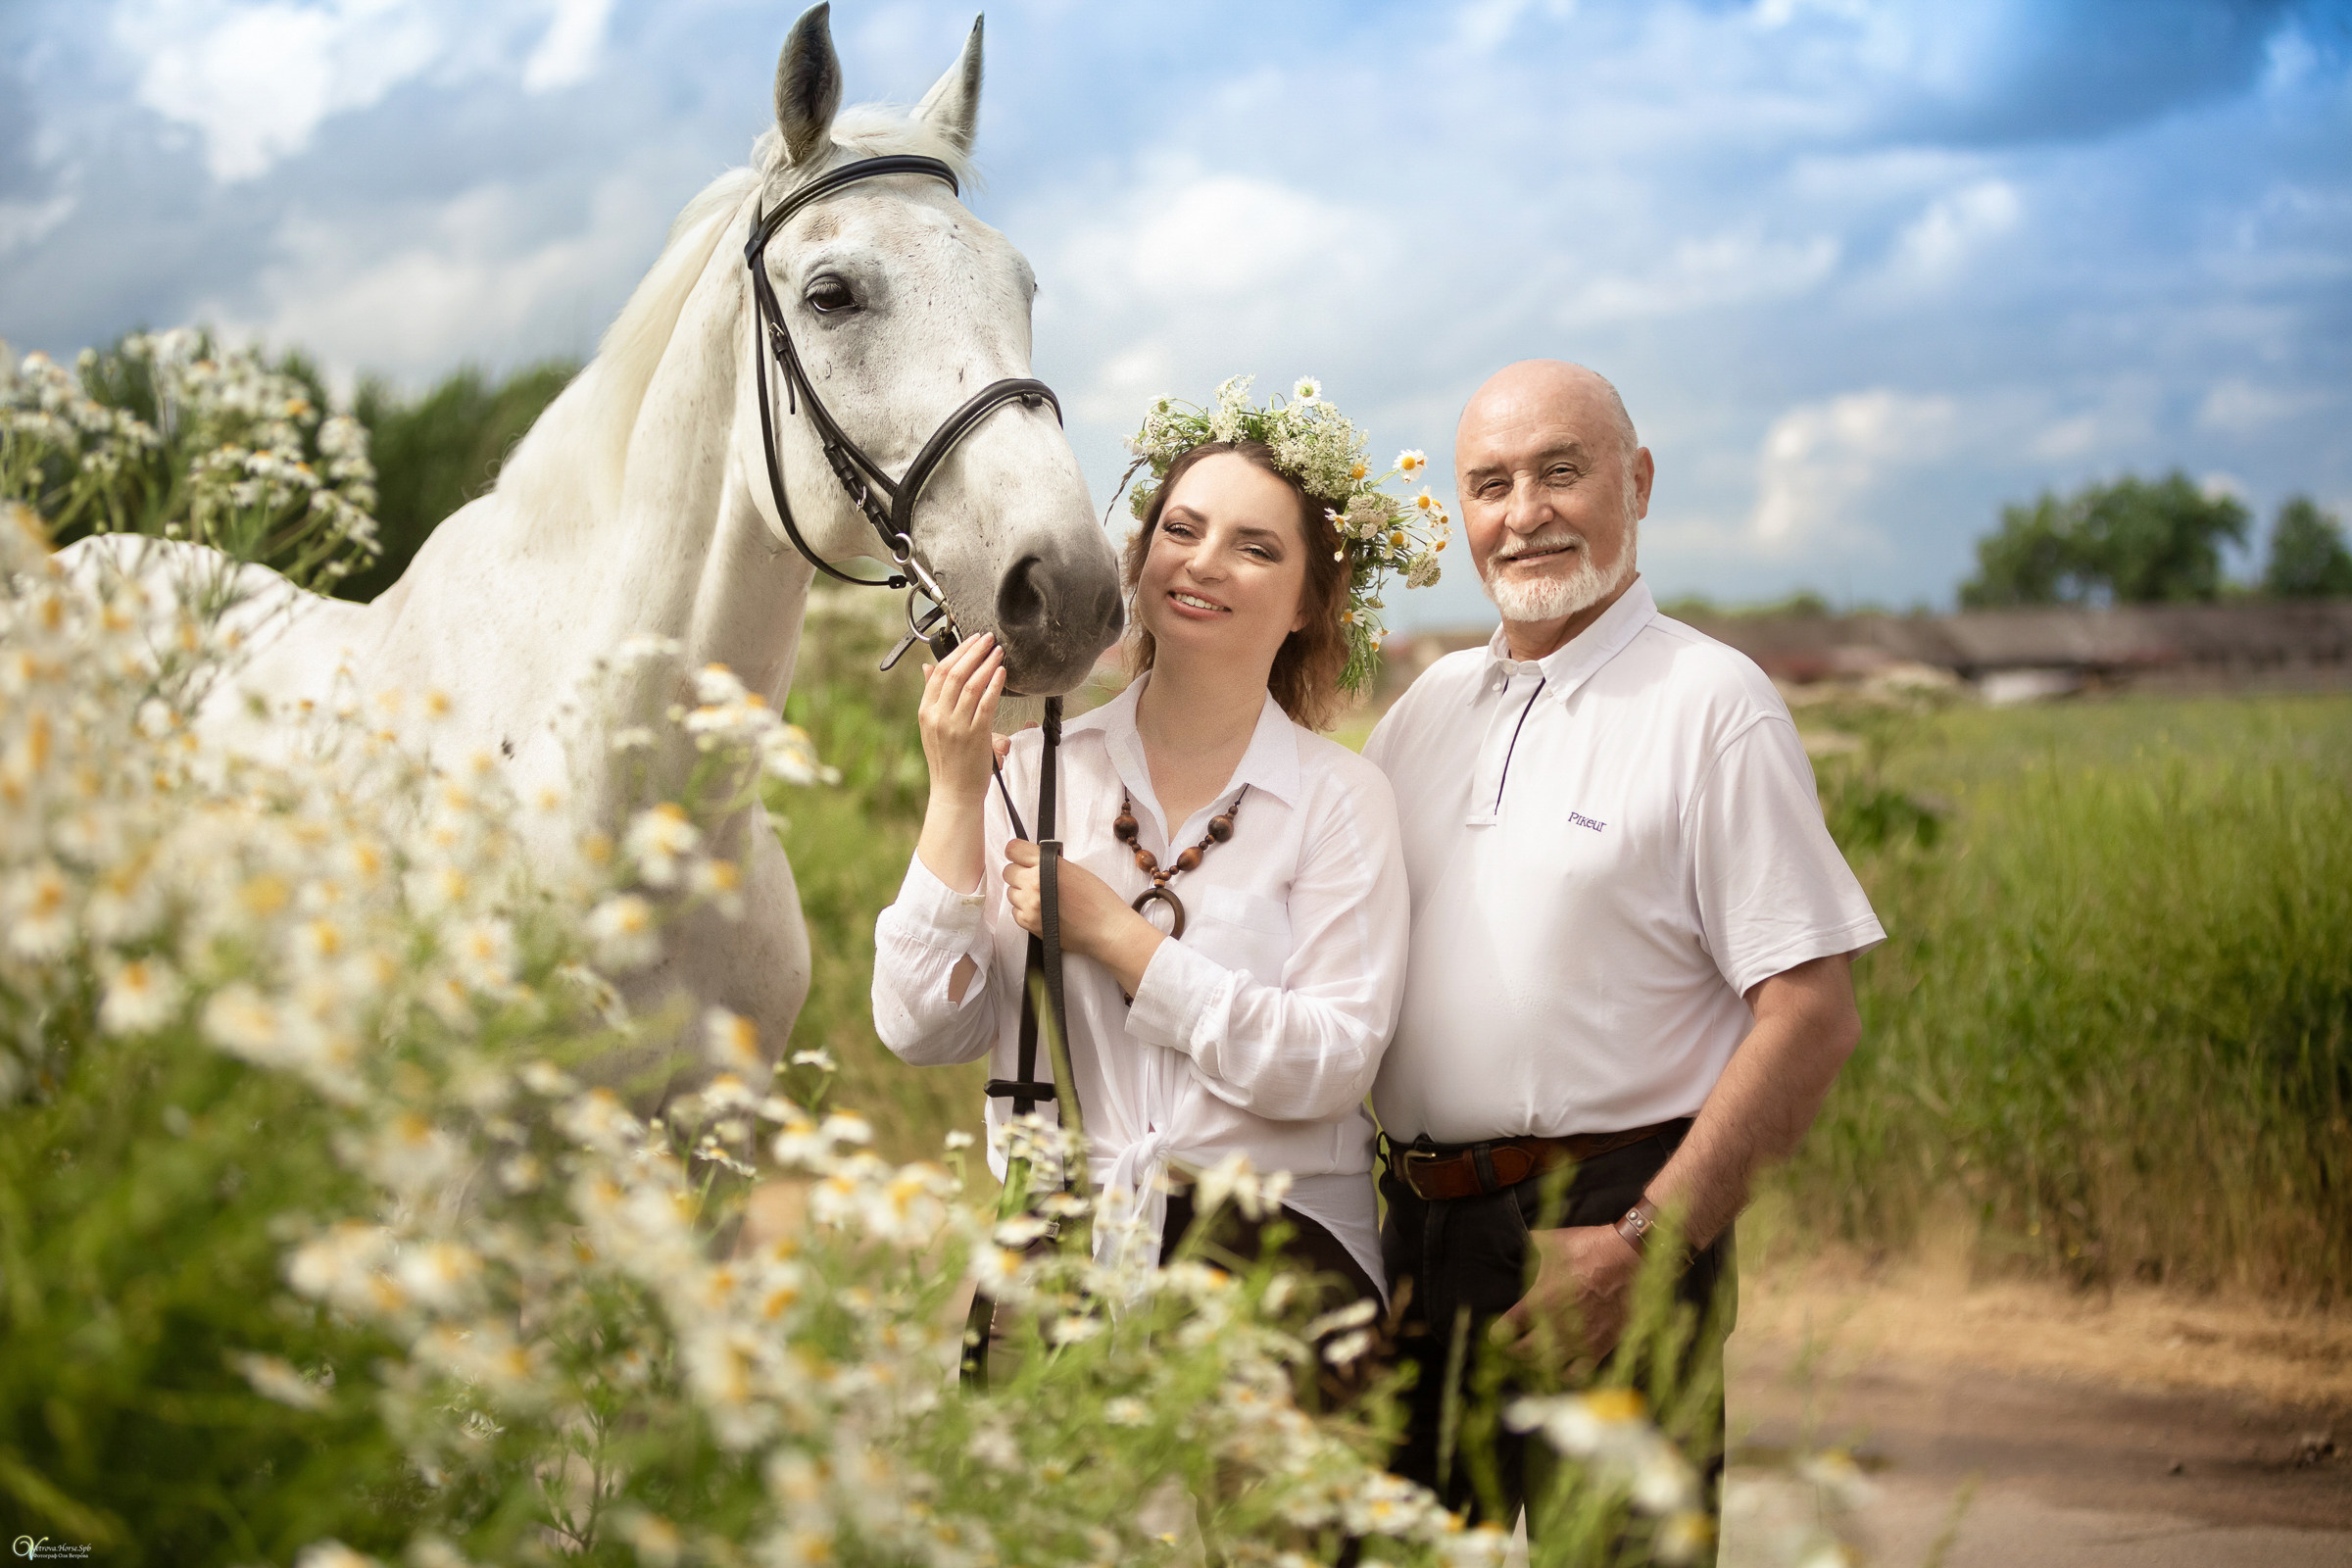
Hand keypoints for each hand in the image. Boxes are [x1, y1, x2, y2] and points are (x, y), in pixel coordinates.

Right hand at [917, 633, 1003, 803]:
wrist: (954, 793)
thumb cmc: (947, 760)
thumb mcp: (932, 726)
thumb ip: (932, 696)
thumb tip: (927, 668)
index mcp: (926, 712)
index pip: (939, 673)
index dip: (957, 652)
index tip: (971, 640)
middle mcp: (938, 716)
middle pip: (955, 673)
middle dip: (973, 651)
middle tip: (987, 638)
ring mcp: (956, 726)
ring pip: (971, 685)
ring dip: (986, 664)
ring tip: (998, 651)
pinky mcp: (975, 735)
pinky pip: (986, 703)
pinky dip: (994, 684)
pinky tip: (1002, 672)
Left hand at [1003, 838, 1163, 992]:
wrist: (1106, 928)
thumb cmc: (1097, 898)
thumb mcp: (1073, 869)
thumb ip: (1048, 862)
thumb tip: (1029, 859)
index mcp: (1047, 866)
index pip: (1013, 849)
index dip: (1017, 853)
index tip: (1022, 857)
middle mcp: (1034, 884)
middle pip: (1008, 872)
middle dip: (1019, 874)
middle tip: (1035, 880)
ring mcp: (1029, 905)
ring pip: (1011, 893)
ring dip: (1022, 894)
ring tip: (1043, 899)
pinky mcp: (1029, 923)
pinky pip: (1015, 912)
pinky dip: (1025, 911)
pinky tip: (1044, 912)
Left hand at [1495, 1224, 1640, 1365]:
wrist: (1632, 1257)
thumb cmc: (1591, 1246)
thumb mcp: (1554, 1241)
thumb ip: (1530, 1246)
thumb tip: (1514, 1241)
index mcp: (1541, 1299)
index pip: (1507, 1329)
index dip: (1498, 1334)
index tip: (1496, 1334)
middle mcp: (1557, 1324)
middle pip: (1524, 1351)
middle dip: (1513, 1350)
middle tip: (1512, 1346)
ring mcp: (1580, 1338)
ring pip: (1547, 1365)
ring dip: (1535, 1362)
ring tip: (1533, 1355)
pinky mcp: (1600, 1346)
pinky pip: (1576, 1374)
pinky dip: (1564, 1373)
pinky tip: (1560, 1365)